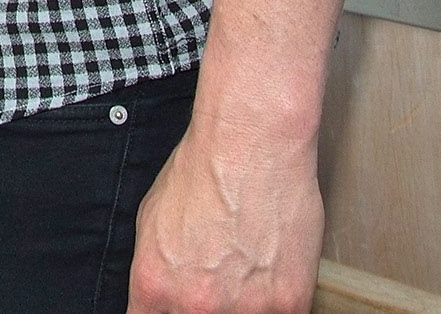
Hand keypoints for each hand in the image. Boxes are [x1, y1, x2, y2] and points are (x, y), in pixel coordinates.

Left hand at [129, 122, 321, 313]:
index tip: (180, 304)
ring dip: (245, 304)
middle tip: (219, 280)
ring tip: (247, 268)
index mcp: (155, 286)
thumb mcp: (151, 221)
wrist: (252, 143)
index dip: (168, 311)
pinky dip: (277, 299)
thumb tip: (161, 299)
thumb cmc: (205, 169)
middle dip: (206, 306)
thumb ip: (156, 272)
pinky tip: (271, 269)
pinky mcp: (289, 303)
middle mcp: (196, 306)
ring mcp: (245, 310)